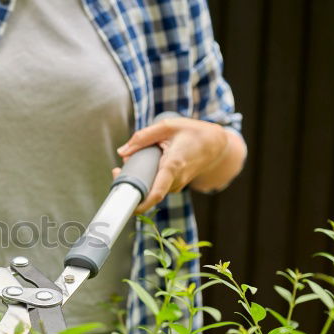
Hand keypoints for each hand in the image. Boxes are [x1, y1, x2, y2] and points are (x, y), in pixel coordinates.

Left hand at [112, 117, 228, 213]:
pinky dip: (147, 180)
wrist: (216, 144)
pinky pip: (157, 187)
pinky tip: (142, 167)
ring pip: (152, 189)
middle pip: (149, 192)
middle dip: (131, 185)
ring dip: (139, 181)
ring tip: (130, 164)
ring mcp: (177, 185)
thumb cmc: (193, 132)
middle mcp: (176, 179)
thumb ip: (143, 137)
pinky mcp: (176, 185)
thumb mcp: (167, 126)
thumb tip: (122, 152)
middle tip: (117, 171)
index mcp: (173, 165)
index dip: (141, 203)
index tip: (128, 207)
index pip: (157, 192)